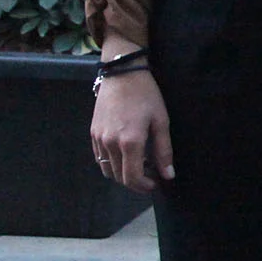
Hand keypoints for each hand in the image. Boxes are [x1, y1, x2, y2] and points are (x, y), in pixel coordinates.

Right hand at [91, 66, 173, 194]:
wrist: (122, 74)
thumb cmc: (146, 95)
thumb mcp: (161, 121)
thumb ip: (163, 150)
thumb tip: (168, 175)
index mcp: (129, 142)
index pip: (133, 178)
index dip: (144, 186)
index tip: (156, 184)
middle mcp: (110, 144)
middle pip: (119, 177)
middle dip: (135, 182)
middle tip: (151, 176)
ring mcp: (98, 139)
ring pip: (107, 169)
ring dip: (122, 174)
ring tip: (139, 165)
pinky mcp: (92, 133)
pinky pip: (99, 157)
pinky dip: (111, 163)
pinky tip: (125, 155)